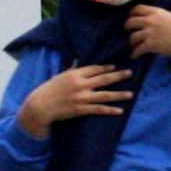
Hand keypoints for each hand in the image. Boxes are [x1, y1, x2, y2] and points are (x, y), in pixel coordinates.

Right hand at [18, 61, 134, 136]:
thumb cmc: (48, 90)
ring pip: (105, 95)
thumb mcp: (59, 76)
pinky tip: (120, 111)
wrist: (39, 106)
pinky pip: (98, 109)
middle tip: (130, 73)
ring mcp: (81, 97)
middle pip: (103, 79)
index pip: (94, 69)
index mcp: (74, 74)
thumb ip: (71, 68)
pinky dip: (110, 110)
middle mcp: (80, 84)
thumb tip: (78, 59)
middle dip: (118, 76)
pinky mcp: (80, 109)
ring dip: (119, 94)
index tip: (115, 66)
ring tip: (131, 94)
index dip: (106, 68)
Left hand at [119, 5, 170, 59]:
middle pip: (130, 22)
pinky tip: (135, 56)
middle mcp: (150, 21)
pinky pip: (137, 50)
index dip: (132, 13)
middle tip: (128, 31)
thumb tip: (161, 22)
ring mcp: (149, 33)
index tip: (131, 17)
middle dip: (127, 27)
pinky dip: (135, 54)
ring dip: (132, 42)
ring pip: (132, 37)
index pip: (137, 8)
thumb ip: (163, 18)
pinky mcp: (150, 45)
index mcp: (157, 12)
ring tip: (134, 45)